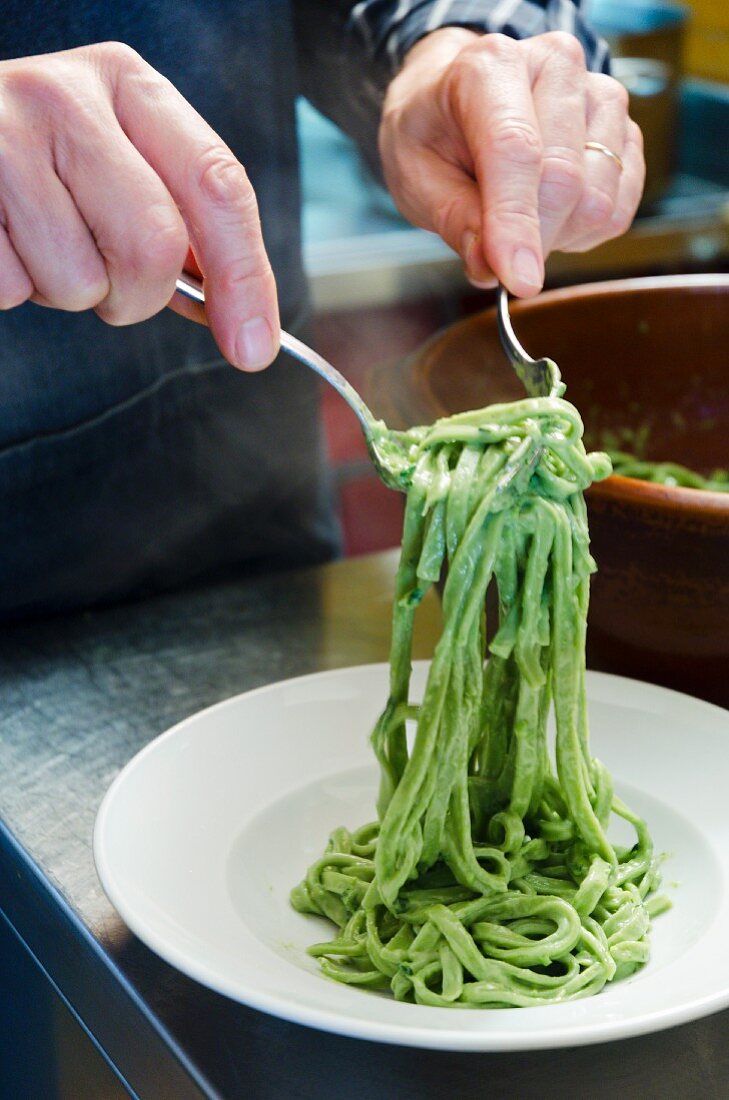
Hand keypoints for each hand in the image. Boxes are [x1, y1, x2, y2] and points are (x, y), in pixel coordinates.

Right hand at [0, 44, 278, 369]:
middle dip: (139, 296)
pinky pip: (15, 290)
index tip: (253, 347)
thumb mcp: (121, 164)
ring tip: (42, 244)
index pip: (217, 184)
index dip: (244, 276)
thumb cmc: (45, 163)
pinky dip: (17, 290)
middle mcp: (66, 97)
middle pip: (154, 245)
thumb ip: (183, 228)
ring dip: (69, 293)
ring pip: (80, 282)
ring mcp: (3, 138)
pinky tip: (6, 241)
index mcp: (128, 86)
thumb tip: (243, 320)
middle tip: (110, 283)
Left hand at [379, 29, 644, 296]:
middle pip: (565, 181)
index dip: (517, 223)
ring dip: (556, 235)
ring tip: (518, 217)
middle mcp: (557, 67)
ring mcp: (601, 96)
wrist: (455, 99)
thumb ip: (454, 220)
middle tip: (496, 254)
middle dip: (531, 238)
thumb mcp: (415, 176)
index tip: (519, 281)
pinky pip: (618, 210)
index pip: (517, 150)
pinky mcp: (625, 132)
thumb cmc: (433, 133)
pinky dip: (581, 232)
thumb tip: (490, 268)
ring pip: (597, 201)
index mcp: (491, 66)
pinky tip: (549, 214)